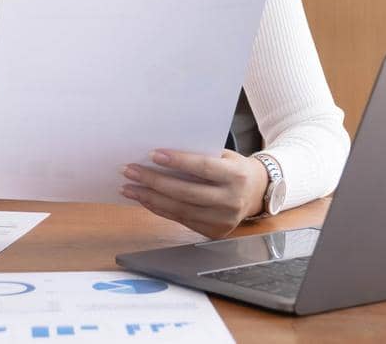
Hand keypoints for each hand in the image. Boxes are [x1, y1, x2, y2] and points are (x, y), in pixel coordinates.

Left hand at [119, 149, 268, 238]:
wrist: (256, 193)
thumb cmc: (234, 168)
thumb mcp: (225, 157)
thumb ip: (201, 156)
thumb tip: (161, 156)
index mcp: (237, 177)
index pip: (203, 168)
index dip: (178, 162)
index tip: (152, 154)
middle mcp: (231, 201)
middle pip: (186, 192)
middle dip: (154, 181)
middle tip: (129, 171)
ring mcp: (222, 220)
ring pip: (179, 209)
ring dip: (149, 198)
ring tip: (129, 187)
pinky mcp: (213, 232)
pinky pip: (180, 219)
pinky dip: (159, 208)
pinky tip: (144, 199)